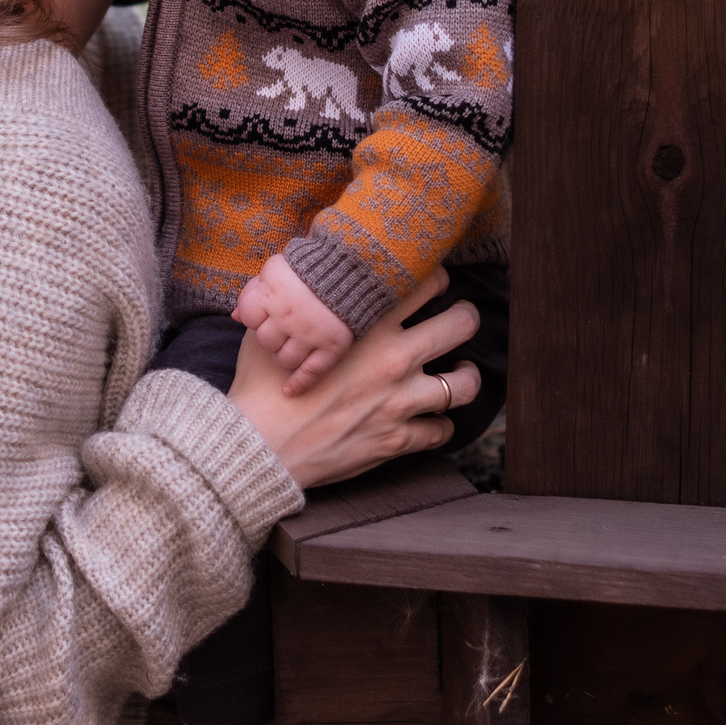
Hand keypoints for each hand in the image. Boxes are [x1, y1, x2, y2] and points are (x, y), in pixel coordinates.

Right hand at [228, 269, 482, 489]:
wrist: (259, 447)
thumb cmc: (260, 387)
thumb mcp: (272, 330)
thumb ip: (294, 305)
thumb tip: (293, 281)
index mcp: (366, 326)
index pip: (425, 283)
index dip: (436, 278)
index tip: (433, 283)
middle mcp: (393, 359)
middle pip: (461, 325)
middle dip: (466, 318)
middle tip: (459, 320)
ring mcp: (400, 401)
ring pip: (465, 384)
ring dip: (466, 377)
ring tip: (460, 372)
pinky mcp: (397, 439)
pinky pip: (442, 431)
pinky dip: (441, 425)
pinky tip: (432, 419)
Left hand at [232, 253, 354, 395]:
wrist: (354, 267)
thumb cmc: (310, 267)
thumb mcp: (278, 269)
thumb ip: (255, 290)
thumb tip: (235, 315)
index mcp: (273, 291)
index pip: (248, 316)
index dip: (254, 317)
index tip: (265, 314)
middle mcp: (288, 315)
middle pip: (265, 341)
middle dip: (270, 338)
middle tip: (282, 331)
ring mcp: (310, 333)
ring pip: (284, 360)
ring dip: (283, 357)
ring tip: (291, 349)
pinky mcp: (332, 345)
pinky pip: (312, 372)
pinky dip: (299, 384)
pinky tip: (290, 390)